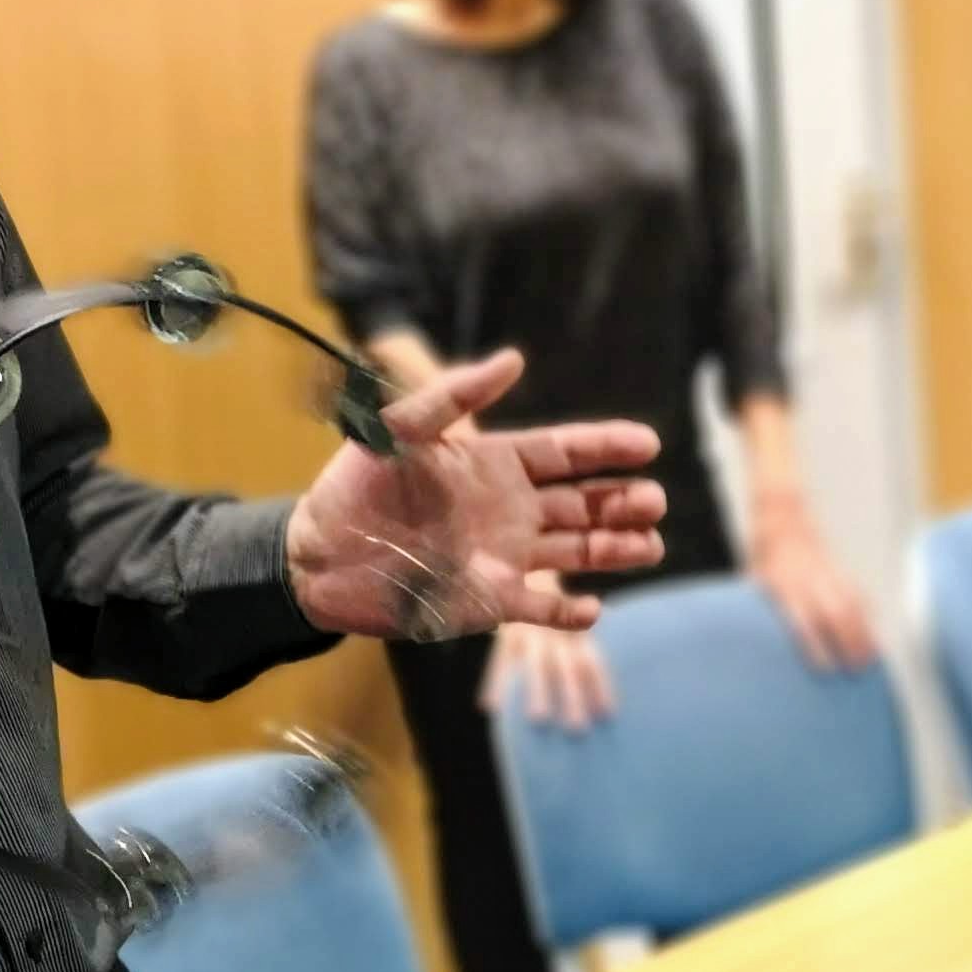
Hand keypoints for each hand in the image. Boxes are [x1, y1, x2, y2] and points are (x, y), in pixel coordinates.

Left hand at [283, 348, 667, 640]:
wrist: (318, 554)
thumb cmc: (355, 486)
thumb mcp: (399, 429)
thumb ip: (455, 396)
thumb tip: (513, 358)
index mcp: (497, 464)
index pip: (565, 451)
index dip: (606, 445)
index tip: (647, 443)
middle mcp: (511, 508)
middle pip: (584, 502)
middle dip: (623, 500)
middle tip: (654, 500)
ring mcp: (505, 555)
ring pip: (576, 550)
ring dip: (614, 548)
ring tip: (650, 546)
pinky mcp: (489, 600)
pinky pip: (538, 607)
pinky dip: (566, 613)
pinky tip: (590, 609)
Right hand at [483, 592, 617, 730]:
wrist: (529, 577)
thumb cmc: (559, 616)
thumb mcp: (577, 629)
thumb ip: (587, 658)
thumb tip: (608, 704)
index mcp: (577, 634)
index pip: (591, 662)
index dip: (600, 686)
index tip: (607, 714)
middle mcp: (555, 635)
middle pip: (566, 668)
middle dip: (572, 697)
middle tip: (577, 728)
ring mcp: (529, 636)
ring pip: (534, 665)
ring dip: (537, 692)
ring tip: (538, 720)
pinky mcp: (506, 638)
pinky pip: (499, 662)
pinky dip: (495, 684)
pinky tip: (491, 707)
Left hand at [749, 493, 877, 673]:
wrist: (783, 521)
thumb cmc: (766, 560)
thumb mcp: (755, 581)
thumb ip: (758, 609)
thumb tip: (752, 642)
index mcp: (785, 585)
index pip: (802, 620)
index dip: (815, 645)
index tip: (826, 669)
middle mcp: (809, 580)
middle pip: (835, 615)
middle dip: (848, 643)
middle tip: (856, 670)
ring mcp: (828, 574)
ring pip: (852, 605)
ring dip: (863, 633)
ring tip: (870, 657)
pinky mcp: (840, 569)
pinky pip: (858, 593)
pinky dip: (867, 615)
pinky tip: (874, 634)